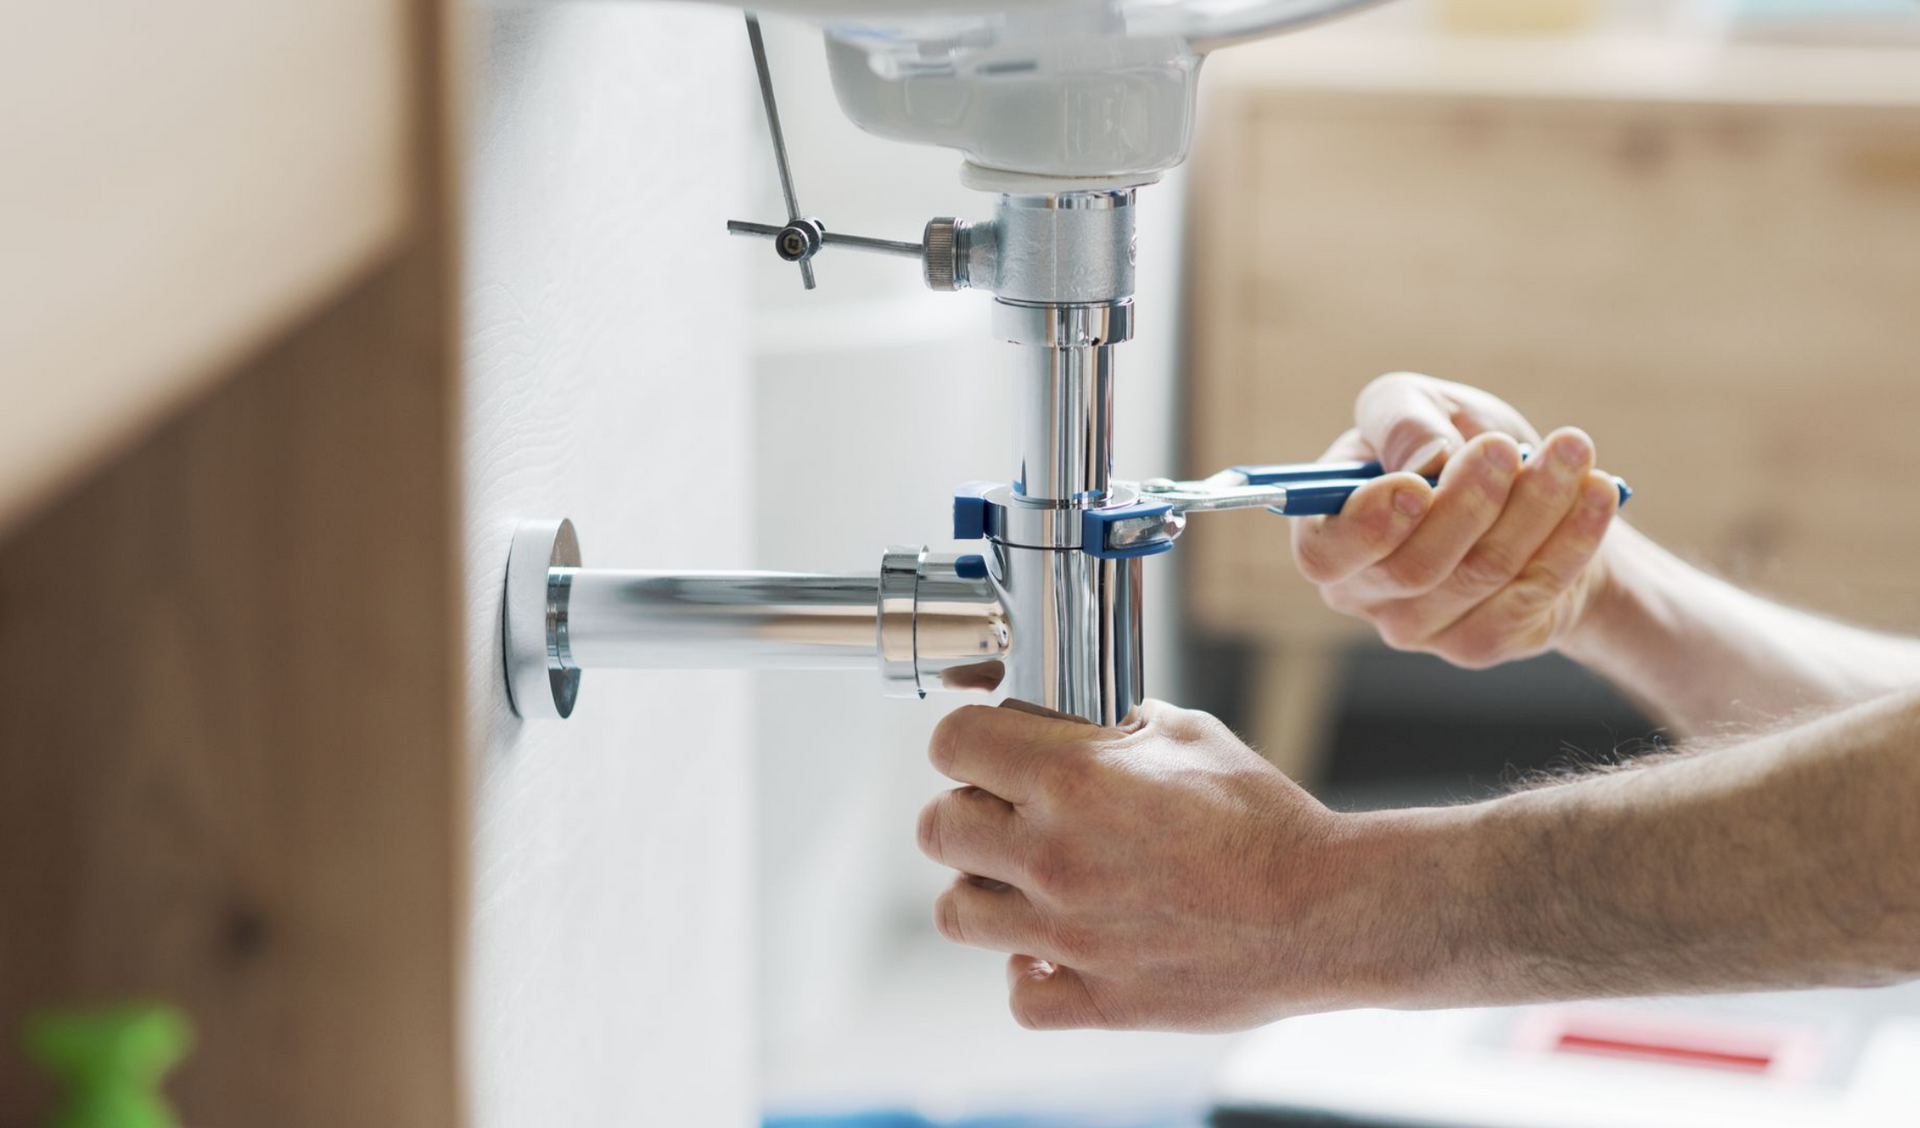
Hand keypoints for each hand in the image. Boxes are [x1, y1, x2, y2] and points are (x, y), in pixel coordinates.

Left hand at [916, 700, 1386, 1031]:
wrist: (1325, 910)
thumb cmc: (1266, 820)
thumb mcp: (1189, 734)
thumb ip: (1114, 725)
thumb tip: (1071, 719)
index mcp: (1074, 780)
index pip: (954, 744)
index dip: (965, 741)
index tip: (983, 750)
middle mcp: (1055, 856)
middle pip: (938, 827)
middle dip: (965, 811)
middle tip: (1002, 815)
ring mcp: (1068, 935)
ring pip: (957, 912)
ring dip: (982, 891)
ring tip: (1021, 883)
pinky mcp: (1097, 998)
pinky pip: (1018, 995)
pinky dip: (1028, 975)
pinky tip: (1056, 952)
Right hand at [1290, 372, 1621, 668]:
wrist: (1531, 495)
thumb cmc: (1456, 443)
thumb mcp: (1421, 403)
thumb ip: (1401, 417)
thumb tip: (1425, 457)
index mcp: (1329, 533)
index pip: (1325, 553)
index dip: (1367, 526)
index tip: (1417, 485)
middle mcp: (1362, 592)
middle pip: (1414, 567)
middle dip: (1469, 502)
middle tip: (1507, 447)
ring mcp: (1419, 629)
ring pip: (1482, 575)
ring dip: (1534, 506)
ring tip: (1572, 449)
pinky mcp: (1477, 645)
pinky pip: (1529, 596)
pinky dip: (1571, 539)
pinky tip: (1596, 492)